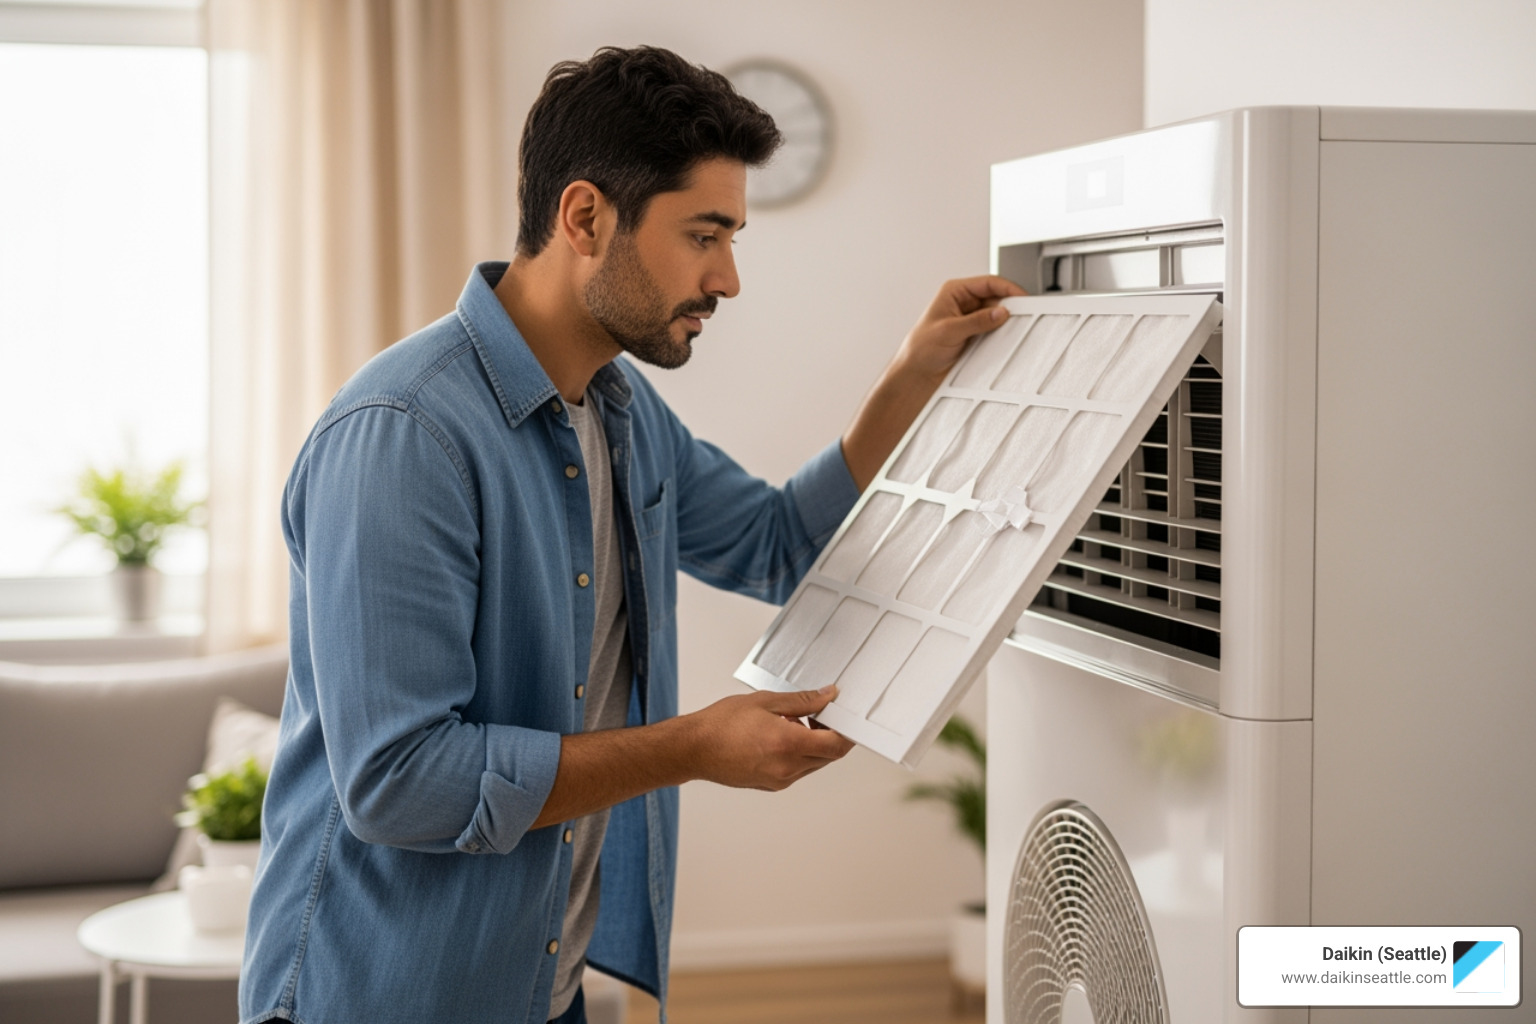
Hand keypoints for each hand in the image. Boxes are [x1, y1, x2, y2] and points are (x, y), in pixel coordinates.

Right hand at [682, 685, 855, 790]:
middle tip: (818, 715)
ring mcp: (779, 780)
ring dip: (813, 745)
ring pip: (813, 765)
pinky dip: (798, 755)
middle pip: (828, 756)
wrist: (693, 749)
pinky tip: (780, 737)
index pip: (836, 745)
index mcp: (788, 745)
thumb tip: (826, 697)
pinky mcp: (771, 785)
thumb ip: (802, 701)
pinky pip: (797, 771)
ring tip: (791, 723)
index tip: (845, 719)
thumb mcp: (766, 701)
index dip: (847, 732)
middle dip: (829, 735)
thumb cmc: (721, 724)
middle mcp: (787, 768)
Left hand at [839, 275, 1025, 490]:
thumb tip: (1001, 312)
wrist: (916, 374)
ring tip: (1015, 328)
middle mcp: (963, 303)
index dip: (1008, 288)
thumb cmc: (920, 349)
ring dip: (1006, 321)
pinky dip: (1002, 333)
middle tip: (1024, 315)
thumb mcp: (949, 331)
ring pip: (997, 314)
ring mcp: (970, 319)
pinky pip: (994, 329)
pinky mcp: (975, 334)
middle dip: (1009, 305)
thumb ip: (977, 321)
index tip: (1022, 298)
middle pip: (996, 297)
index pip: (988, 282)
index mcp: (954, 292)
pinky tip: (1006, 338)